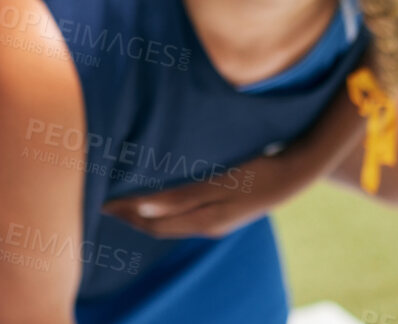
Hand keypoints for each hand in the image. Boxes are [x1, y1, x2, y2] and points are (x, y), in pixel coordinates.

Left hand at [102, 149, 301, 237]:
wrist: (297, 171)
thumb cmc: (255, 171)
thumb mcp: (217, 184)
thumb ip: (181, 197)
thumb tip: (143, 207)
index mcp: (203, 220)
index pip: (153, 224)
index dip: (125, 214)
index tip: (100, 202)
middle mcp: (207, 224)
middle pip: (158, 226)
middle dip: (130, 216)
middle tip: (102, 201)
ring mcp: (217, 218)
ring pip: (171, 221)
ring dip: (145, 212)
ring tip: (121, 198)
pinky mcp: (224, 209)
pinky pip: (185, 214)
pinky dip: (163, 208)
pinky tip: (156, 196)